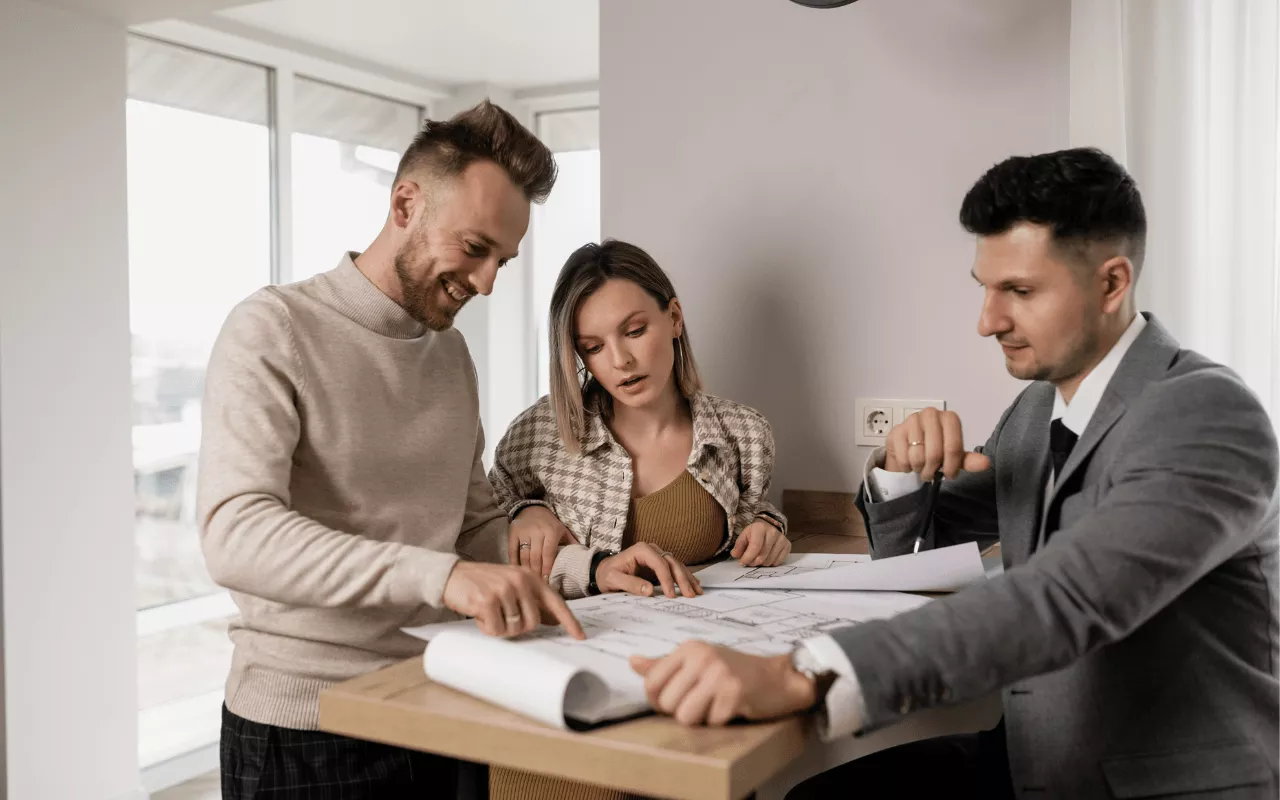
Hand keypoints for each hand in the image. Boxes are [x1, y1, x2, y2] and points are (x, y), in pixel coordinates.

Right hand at [442, 561, 585, 639]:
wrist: (452, 575)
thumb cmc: (483, 583)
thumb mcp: (512, 585)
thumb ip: (532, 600)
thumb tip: (554, 620)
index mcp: (530, 577)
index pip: (556, 602)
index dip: (569, 621)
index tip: (579, 636)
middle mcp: (520, 581)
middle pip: (533, 622)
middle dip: (517, 627)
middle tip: (502, 617)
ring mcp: (504, 590)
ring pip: (514, 629)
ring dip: (500, 628)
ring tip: (489, 613)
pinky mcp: (488, 601)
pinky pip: (496, 630)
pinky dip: (487, 628)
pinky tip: (479, 615)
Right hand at [508, 506, 577, 579]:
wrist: (531, 508)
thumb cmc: (549, 523)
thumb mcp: (562, 529)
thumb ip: (571, 543)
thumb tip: (582, 557)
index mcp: (551, 531)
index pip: (548, 553)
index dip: (547, 568)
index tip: (547, 580)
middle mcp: (537, 531)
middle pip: (536, 557)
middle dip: (537, 572)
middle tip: (538, 583)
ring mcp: (524, 532)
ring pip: (524, 555)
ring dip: (527, 569)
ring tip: (529, 579)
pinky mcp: (513, 533)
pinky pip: (512, 550)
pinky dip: (514, 561)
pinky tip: (518, 570)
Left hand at [596, 542, 701, 598]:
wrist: (603, 571)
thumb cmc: (607, 575)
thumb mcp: (614, 580)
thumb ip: (631, 584)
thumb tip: (649, 591)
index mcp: (641, 550)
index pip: (660, 564)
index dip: (667, 580)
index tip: (671, 595)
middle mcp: (651, 549)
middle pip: (672, 563)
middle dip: (682, 579)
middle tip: (690, 595)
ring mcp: (656, 555)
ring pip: (677, 565)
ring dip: (687, 578)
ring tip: (697, 592)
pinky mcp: (659, 563)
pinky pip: (675, 569)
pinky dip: (685, 577)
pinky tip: (694, 584)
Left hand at [630, 642, 815, 725]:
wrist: (779, 678)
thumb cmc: (734, 671)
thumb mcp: (697, 661)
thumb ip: (664, 665)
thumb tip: (631, 662)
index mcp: (689, 648)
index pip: (652, 683)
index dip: (659, 701)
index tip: (675, 702)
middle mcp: (702, 657)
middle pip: (668, 704)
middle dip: (682, 711)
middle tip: (703, 703)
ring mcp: (718, 674)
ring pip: (685, 717)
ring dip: (701, 719)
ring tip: (716, 706)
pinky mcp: (734, 693)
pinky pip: (711, 723)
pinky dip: (721, 722)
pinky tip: (733, 708)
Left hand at [730, 520, 790, 566]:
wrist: (769, 527)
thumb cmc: (754, 533)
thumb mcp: (744, 536)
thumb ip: (738, 546)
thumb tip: (735, 555)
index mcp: (760, 528)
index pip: (754, 547)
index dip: (747, 558)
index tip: (742, 562)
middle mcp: (773, 532)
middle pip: (762, 557)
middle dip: (753, 562)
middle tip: (749, 561)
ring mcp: (782, 539)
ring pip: (769, 561)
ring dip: (761, 563)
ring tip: (758, 558)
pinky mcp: (787, 545)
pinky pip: (778, 562)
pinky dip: (770, 563)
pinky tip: (767, 557)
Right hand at [884, 407, 990, 479]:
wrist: (908, 446)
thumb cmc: (934, 449)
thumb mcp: (954, 457)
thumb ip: (969, 460)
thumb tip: (985, 463)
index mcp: (950, 418)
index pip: (953, 447)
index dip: (951, 466)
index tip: (949, 474)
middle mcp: (931, 414)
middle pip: (935, 453)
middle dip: (933, 469)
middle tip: (931, 472)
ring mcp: (912, 420)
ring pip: (918, 456)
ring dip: (919, 468)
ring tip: (920, 466)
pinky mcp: (896, 430)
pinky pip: (903, 457)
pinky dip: (906, 466)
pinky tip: (908, 462)